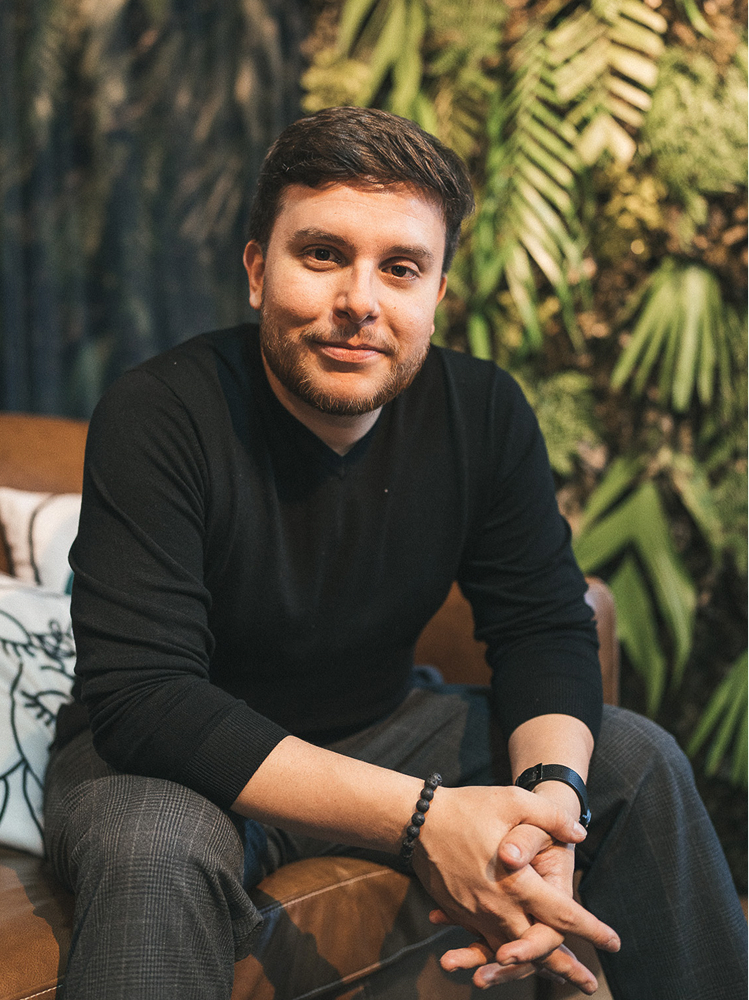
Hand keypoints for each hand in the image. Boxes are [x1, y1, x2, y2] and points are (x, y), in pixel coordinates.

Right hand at [412, 785, 618, 992]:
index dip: (591, 930)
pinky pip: (488, 941)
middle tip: (588, 983)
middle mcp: (498, 907)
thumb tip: (580, 834)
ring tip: (560, 978)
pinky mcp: (462, 913)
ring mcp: (476, 914)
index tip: (614, 942)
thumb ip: (551, 817)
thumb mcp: (513, 801)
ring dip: (535, 966)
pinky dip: (505, 954)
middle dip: (566, 967)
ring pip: (512, 950)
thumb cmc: (469, 807)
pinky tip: (514, 960)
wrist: (419, 820)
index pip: (562, 915)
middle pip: (538, 947)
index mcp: (516, 883)